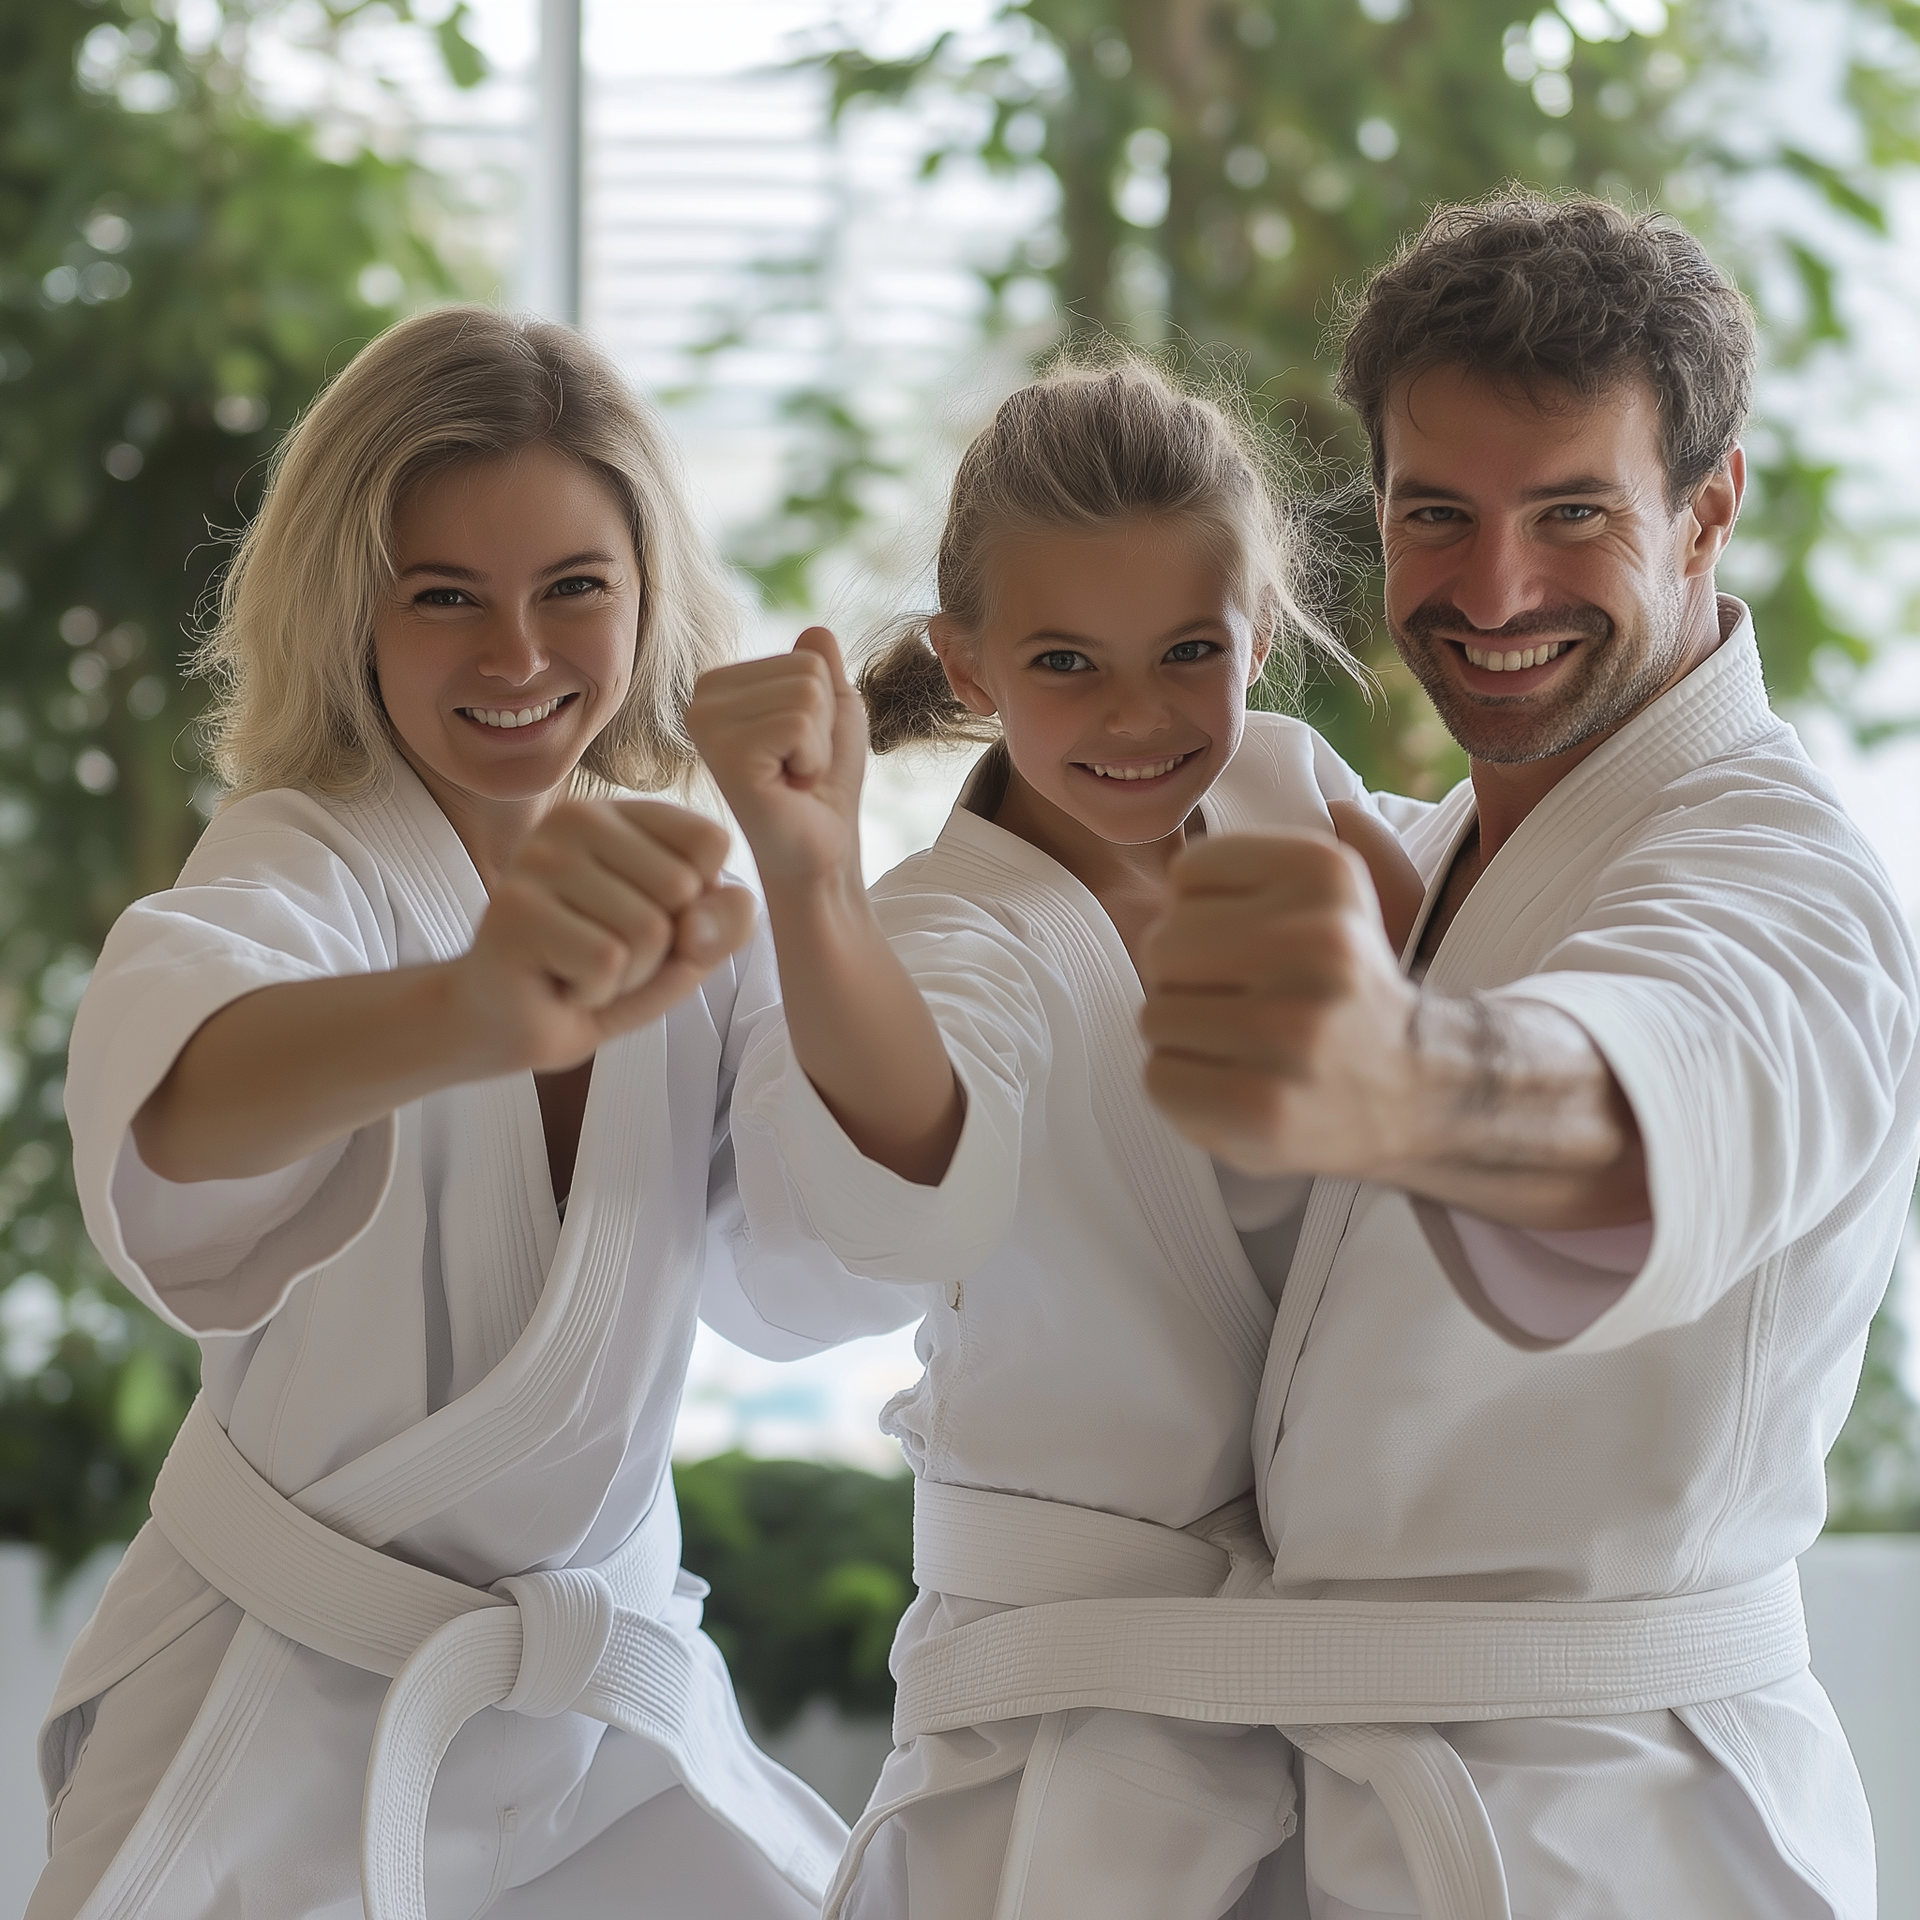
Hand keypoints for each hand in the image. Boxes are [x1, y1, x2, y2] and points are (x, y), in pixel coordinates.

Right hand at [452, 798, 754, 1073]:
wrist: (510, 1024)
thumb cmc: (600, 974)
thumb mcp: (686, 950)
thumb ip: (725, 923)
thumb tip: (724, 904)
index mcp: (620, 814)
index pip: (710, 840)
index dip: (698, 905)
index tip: (645, 919)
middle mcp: (575, 819)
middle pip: (682, 888)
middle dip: (660, 949)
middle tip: (606, 955)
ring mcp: (539, 858)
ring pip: (648, 930)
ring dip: (626, 976)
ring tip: (581, 969)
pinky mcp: (516, 908)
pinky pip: (607, 962)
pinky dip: (595, 992)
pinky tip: (559, 982)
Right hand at [687, 627, 866, 895]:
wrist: (820, 851)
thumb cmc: (823, 787)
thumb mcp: (833, 713)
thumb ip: (823, 668)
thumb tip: (815, 630)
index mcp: (720, 683)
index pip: (808, 654)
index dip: (825, 707)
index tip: (799, 749)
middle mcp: (701, 698)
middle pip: (808, 671)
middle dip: (824, 726)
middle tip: (798, 767)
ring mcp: (707, 725)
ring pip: (808, 696)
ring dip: (818, 747)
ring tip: (792, 777)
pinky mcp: (726, 755)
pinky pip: (801, 725)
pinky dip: (812, 762)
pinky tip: (787, 789)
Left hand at [1140, 831, 1420, 1178]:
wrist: (1413, 1090)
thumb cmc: (1337, 992)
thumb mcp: (1317, 897)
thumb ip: (1233, 879)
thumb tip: (1158, 912)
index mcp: (1327, 874)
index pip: (1188, 873)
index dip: (1203, 913)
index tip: (1250, 941)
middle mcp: (1318, 943)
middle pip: (1162, 944)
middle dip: (1183, 976)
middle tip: (1240, 1000)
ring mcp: (1291, 1029)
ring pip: (1154, 1014)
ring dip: (1184, 1036)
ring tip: (1242, 1044)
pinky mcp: (1262, 1104)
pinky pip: (1158, 1076)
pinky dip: (1183, 1085)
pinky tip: (1235, 1082)